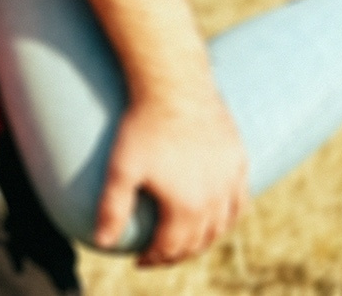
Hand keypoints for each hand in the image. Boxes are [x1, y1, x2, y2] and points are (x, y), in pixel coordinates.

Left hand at [96, 86, 247, 265]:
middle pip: (199, 241)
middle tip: (159, 253)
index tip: (138, 258)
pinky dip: (228, 216)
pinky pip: (240, 200)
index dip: (153, 258)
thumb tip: (101, 242)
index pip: (171, 247)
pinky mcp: (239, 160)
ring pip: (222, 225)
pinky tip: (217, 215)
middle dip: (177, 253)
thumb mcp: (121, 167)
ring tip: (185, 240)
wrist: (174, 83)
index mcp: (187, 207)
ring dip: (204, 239)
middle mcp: (215, 200)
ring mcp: (231, 181)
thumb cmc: (143, 125)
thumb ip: (112, 207)